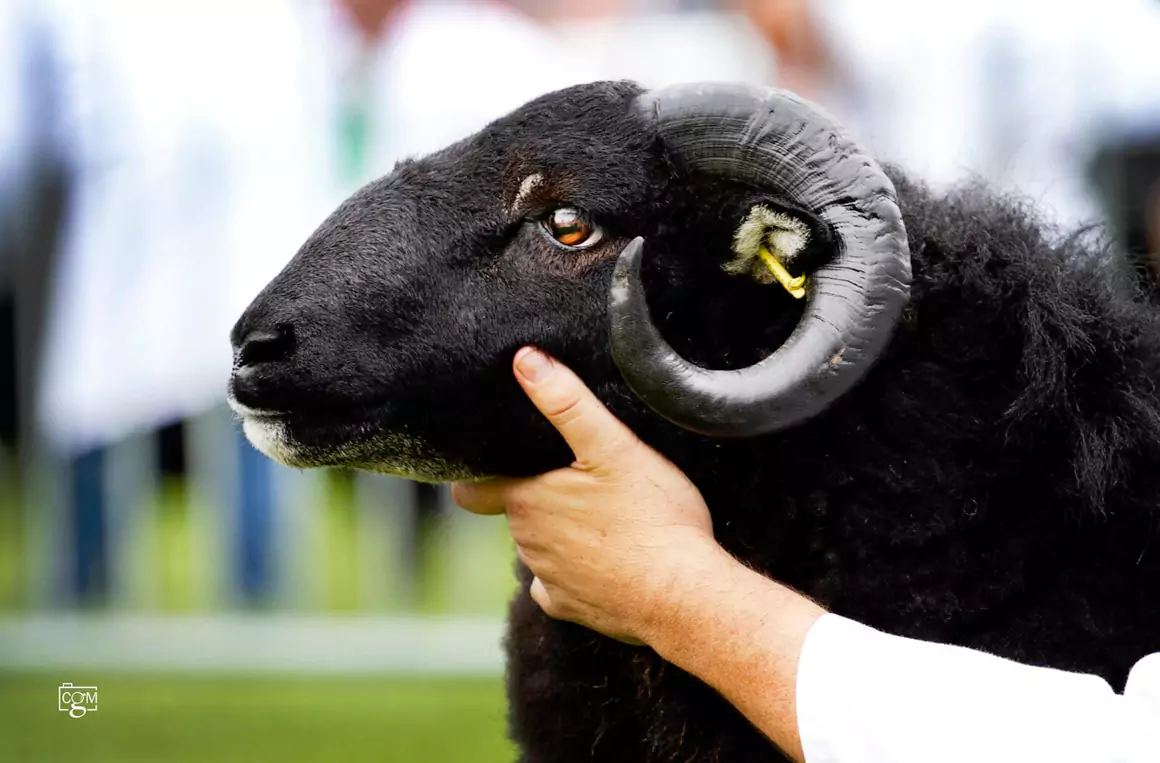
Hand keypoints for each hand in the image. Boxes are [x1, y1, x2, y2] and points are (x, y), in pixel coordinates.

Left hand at [451, 347, 725, 645]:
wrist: (684, 596)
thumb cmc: (653, 518)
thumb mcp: (614, 446)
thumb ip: (566, 402)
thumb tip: (525, 360)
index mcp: (527, 501)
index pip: (472, 491)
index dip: (481, 478)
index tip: (501, 466)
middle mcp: (527, 544)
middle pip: (515, 514)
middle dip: (537, 498)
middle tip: (579, 482)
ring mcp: (549, 579)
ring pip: (539, 547)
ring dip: (560, 533)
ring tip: (603, 518)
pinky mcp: (571, 609)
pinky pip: (559, 587)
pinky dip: (575, 573)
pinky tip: (606, 560)